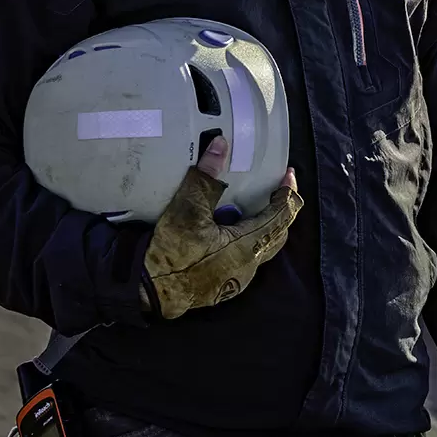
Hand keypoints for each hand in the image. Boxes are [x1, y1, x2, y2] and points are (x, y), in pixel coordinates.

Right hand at [141, 135, 301, 318]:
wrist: (149, 291)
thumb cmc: (171, 252)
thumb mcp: (187, 208)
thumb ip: (206, 177)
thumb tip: (220, 145)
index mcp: (247, 246)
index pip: (281, 216)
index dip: (288, 193)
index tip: (288, 174)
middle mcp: (249, 266)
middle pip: (277, 234)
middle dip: (280, 210)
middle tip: (275, 190)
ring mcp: (237, 280)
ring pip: (262, 249)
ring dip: (261, 226)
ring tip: (250, 205)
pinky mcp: (223, 287)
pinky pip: (245, 260)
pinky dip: (245, 240)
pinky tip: (227, 230)